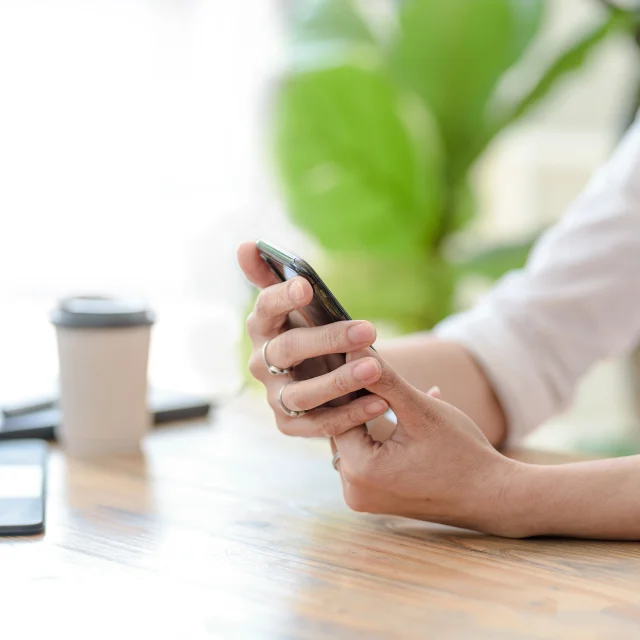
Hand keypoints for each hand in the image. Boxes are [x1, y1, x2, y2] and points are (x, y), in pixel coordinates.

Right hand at [238, 241, 389, 437]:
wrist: (318, 375)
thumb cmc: (307, 330)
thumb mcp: (295, 304)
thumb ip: (271, 275)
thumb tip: (245, 245)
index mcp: (262, 327)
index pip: (265, 309)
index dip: (282, 297)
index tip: (307, 286)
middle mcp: (261, 362)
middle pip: (288, 350)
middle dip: (328, 339)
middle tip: (367, 330)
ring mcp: (274, 396)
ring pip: (301, 393)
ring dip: (338, 381)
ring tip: (375, 368)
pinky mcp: (289, 424)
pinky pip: (318, 424)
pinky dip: (348, 416)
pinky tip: (379, 402)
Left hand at [334, 350, 518, 535]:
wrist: (495, 498)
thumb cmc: (462, 453)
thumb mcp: (421, 410)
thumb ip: (384, 380)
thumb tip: (351, 350)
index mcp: (360, 470)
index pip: (338, 415)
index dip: (349, 387)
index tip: (354, 361)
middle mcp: (354, 491)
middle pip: (345, 430)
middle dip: (360, 401)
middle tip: (366, 370)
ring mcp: (364, 499)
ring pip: (357, 443)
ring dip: (372, 417)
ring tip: (382, 386)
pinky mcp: (376, 501)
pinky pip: (369, 458)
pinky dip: (381, 436)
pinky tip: (404, 414)